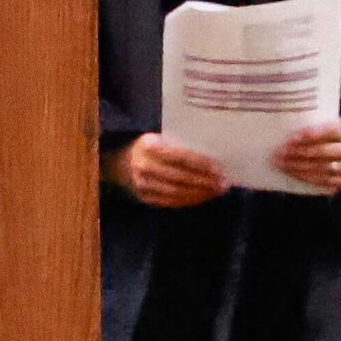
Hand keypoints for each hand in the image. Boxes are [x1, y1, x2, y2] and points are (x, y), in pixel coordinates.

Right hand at [107, 133, 228, 208]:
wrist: (116, 164)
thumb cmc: (146, 148)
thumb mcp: (157, 138)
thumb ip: (177, 145)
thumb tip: (211, 154)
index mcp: (148, 146)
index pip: (181, 157)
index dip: (202, 164)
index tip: (221, 169)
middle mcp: (144, 165)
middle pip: (181, 177)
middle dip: (205, 182)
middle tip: (224, 184)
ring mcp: (143, 184)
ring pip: (177, 192)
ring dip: (200, 193)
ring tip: (217, 192)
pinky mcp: (144, 198)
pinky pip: (170, 202)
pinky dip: (189, 201)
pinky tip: (202, 198)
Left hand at [274, 119, 340, 192]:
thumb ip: (328, 127)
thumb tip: (295, 128)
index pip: (331, 132)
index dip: (310, 135)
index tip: (291, 138)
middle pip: (326, 152)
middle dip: (300, 153)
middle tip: (280, 153)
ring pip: (325, 169)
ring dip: (301, 168)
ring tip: (283, 164)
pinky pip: (327, 181)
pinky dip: (309, 178)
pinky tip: (295, 174)